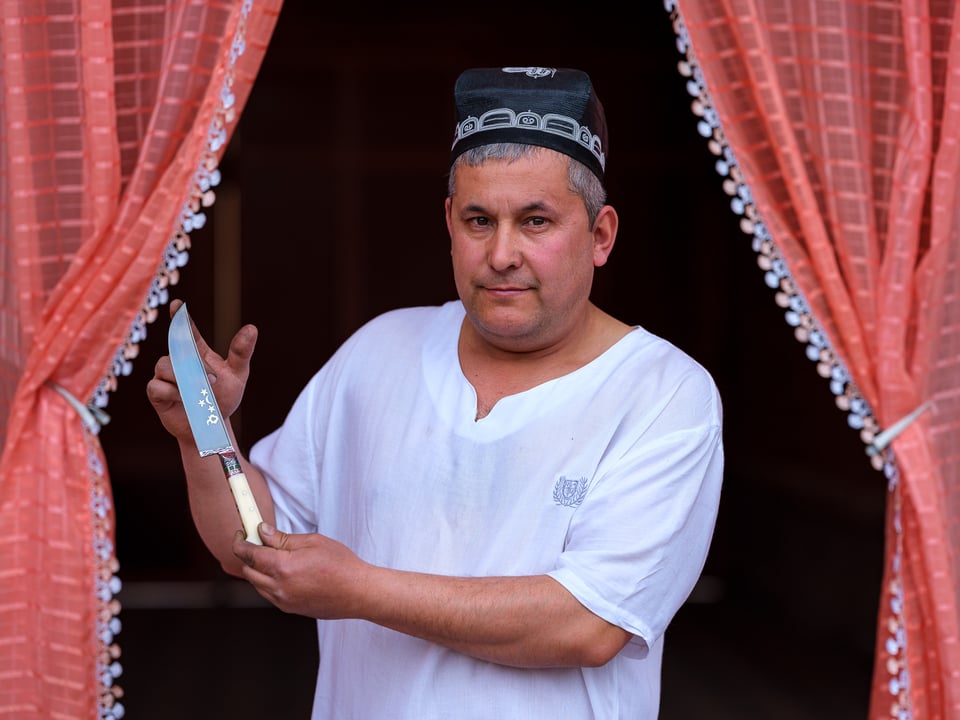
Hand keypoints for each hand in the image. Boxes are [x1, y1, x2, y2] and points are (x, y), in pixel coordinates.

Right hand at [145, 298, 257, 440]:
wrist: (211, 427)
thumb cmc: (223, 398)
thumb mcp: (237, 376)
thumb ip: (241, 353)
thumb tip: (252, 327)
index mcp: (197, 353)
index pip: (187, 331)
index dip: (181, 317)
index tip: (178, 304)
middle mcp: (178, 360)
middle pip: (179, 351)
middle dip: (196, 367)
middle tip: (213, 383)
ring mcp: (165, 375)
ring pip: (165, 367)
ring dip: (185, 381)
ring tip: (199, 394)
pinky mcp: (156, 392)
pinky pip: (157, 386)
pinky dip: (172, 393)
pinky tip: (182, 400)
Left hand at [233, 524, 369, 618]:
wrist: (358, 592)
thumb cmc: (341, 564)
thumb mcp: (313, 542)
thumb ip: (284, 538)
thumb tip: (264, 532)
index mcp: (283, 567)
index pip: (250, 554)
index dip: (241, 542)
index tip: (241, 534)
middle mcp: (279, 587)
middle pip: (249, 571)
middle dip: (248, 555)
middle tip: (257, 541)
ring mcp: (284, 601)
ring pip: (257, 584)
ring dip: (257, 570)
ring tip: (272, 556)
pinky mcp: (290, 608)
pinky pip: (269, 594)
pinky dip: (268, 582)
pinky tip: (282, 572)